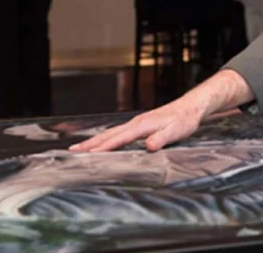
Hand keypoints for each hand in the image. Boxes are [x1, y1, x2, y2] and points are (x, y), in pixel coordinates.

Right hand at [68, 95, 206, 151]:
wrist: (190, 107)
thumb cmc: (184, 120)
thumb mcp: (177, 131)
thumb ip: (163, 138)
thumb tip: (149, 146)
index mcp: (143, 125)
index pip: (120, 138)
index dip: (104, 147)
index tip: (89, 154)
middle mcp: (136, 123)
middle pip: (109, 134)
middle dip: (90, 144)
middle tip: (72, 152)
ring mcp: (136, 123)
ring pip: (111, 133)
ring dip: (94, 141)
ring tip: (78, 149)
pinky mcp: (138, 125)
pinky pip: (117, 133)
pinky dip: (104, 138)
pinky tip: (100, 143)